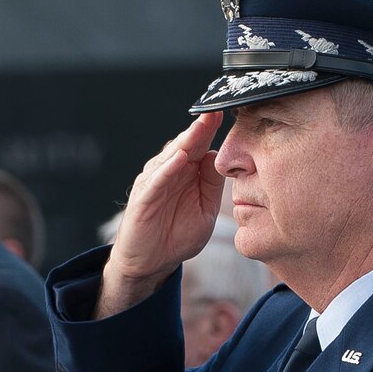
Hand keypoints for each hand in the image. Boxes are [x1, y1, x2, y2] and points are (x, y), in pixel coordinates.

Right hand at [98, 111, 226, 317]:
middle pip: (187, 143)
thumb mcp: (205, 210)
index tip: (229, 111)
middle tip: (217, 109)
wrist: (151, 263)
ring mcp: (154, 182)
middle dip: (202, 126)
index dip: (213, 128)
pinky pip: (156, 181)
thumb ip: (212, 185)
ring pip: (171, 156)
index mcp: (187, 172)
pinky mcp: (143, 198)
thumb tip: (220, 157)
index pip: (201, 144)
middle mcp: (169, 171)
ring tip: (202, 126)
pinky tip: (180, 158)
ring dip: (186, 141)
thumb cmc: (176, 236)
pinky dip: (167, 169)